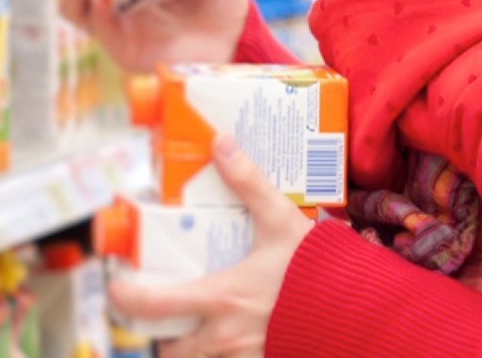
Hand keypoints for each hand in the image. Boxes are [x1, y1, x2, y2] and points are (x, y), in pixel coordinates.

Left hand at [108, 135, 315, 357]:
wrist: (362, 312)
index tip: (118, 286)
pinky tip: (236, 340)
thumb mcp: (283, 221)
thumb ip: (250, 183)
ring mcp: (245, 356)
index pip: (153, 304)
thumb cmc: (321, 270)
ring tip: (195, 331)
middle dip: (160, 339)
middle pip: (169, 352)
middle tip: (161, 317)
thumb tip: (221, 145)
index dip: (125, 297)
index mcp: (222, 297)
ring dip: (189, 350)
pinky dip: (225, 355)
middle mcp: (225, 336)